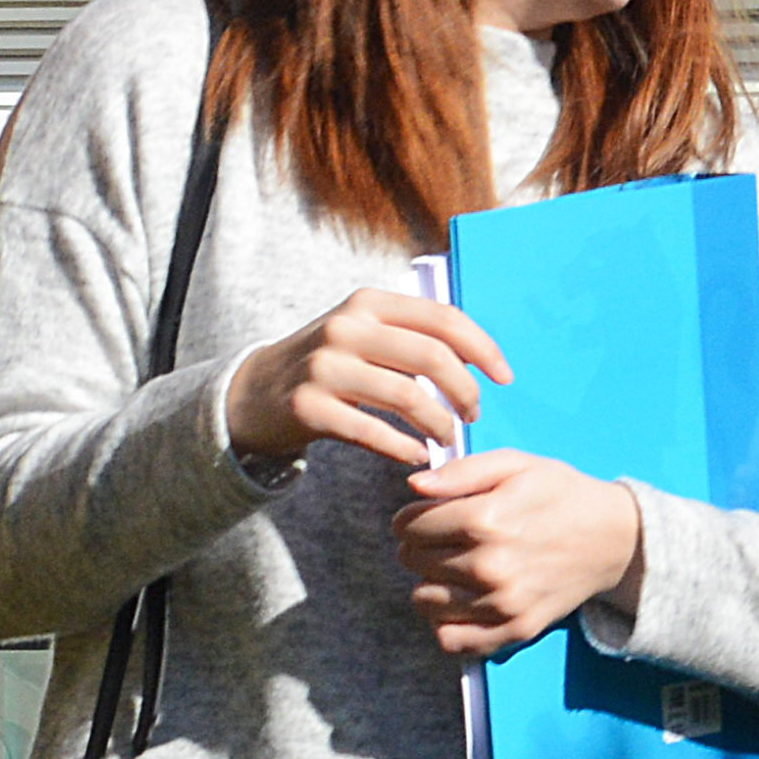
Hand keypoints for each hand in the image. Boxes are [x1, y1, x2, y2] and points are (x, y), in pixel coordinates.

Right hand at [223, 282, 508, 471]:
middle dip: (465, 391)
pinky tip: (417, 455)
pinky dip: (403, 447)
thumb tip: (478, 355)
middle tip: (474, 414)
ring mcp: (324, 367)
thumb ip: (412, 334)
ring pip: (407, 397)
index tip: (503, 377)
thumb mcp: (363, 332)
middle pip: (432, 358)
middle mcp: (346, 328)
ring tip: (447, 437)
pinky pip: (372, 432)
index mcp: (369, 303)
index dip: (482, 349)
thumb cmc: (327, 364)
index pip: (443, 319)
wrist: (254, 392)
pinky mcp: (308, 408)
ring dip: (438, 424)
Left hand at [396, 449, 648, 657]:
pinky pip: (452, 640)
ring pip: (425, 600)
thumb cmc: (562, 495)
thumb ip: (461, 471)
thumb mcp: (516, 465)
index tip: (425, 516)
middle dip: (420, 546)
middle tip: (445, 539)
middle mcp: (490, 566)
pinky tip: (460, 601)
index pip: (410, 526)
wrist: (613, 539)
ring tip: (453, 568)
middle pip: (413, 561)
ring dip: (430, 582)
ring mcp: (502, 603)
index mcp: (485, 518)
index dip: (411, 517)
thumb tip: (414, 486)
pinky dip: (445, 623)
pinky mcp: (515, 629)